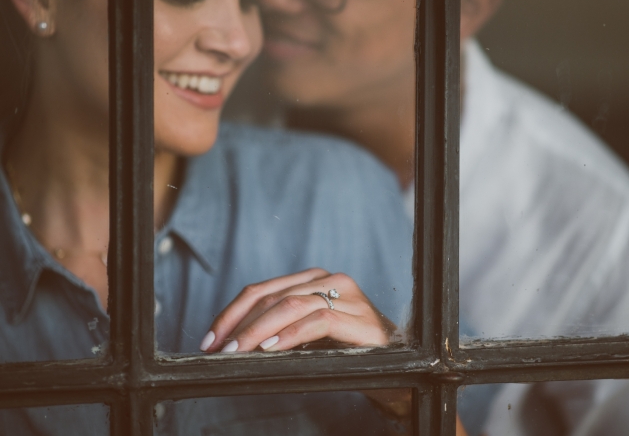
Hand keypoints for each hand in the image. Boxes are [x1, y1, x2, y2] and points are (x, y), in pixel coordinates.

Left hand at [199, 268, 397, 351]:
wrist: (401, 364)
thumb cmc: (350, 351)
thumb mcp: (310, 336)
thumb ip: (282, 327)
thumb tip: (235, 342)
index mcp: (315, 279)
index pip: (264, 289)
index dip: (232, 312)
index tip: (210, 337)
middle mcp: (331, 279)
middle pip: (272, 295)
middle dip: (238, 323)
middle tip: (216, 349)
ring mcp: (348, 296)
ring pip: (291, 305)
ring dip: (257, 331)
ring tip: (236, 351)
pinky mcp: (360, 318)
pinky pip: (317, 321)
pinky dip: (289, 335)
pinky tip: (269, 349)